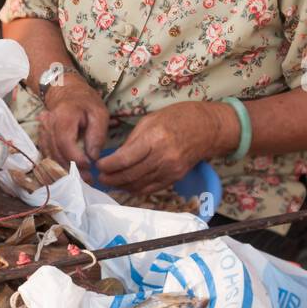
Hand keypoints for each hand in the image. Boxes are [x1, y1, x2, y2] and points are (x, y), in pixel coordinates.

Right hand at [39, 76, 109, 173]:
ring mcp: (42, 132)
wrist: (67, 92)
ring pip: (50, 157)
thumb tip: (93, 157)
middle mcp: (48, 125)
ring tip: (81, 179)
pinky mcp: (42, 138)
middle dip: (72, 169)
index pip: (65, 143)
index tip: (90, 167)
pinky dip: (58, 165)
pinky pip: (48, 155)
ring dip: (65, 170)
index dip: (76, 158)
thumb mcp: (99, 114)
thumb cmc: (86, 102)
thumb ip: (97, 135)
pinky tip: (70, 172)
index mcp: (63, 117)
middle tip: (88, 180)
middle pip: (56, 153)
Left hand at [95, 101, 238, 194]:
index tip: (98, 166)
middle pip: (130, 175)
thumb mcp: (150, 120)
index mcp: (155, 138)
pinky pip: (151, 188)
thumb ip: (132, 140)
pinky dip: (136, 189)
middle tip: (100, 178)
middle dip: (111, 179)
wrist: (208, 128)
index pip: (125, 159)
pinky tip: (126, 186)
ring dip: (121, 186)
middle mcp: (163, 157)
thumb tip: (115, 157)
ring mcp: (170, 170)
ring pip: (139, 185)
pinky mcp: (175, 178)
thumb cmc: (178, 118)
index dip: (108, 166)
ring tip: (110, 182)